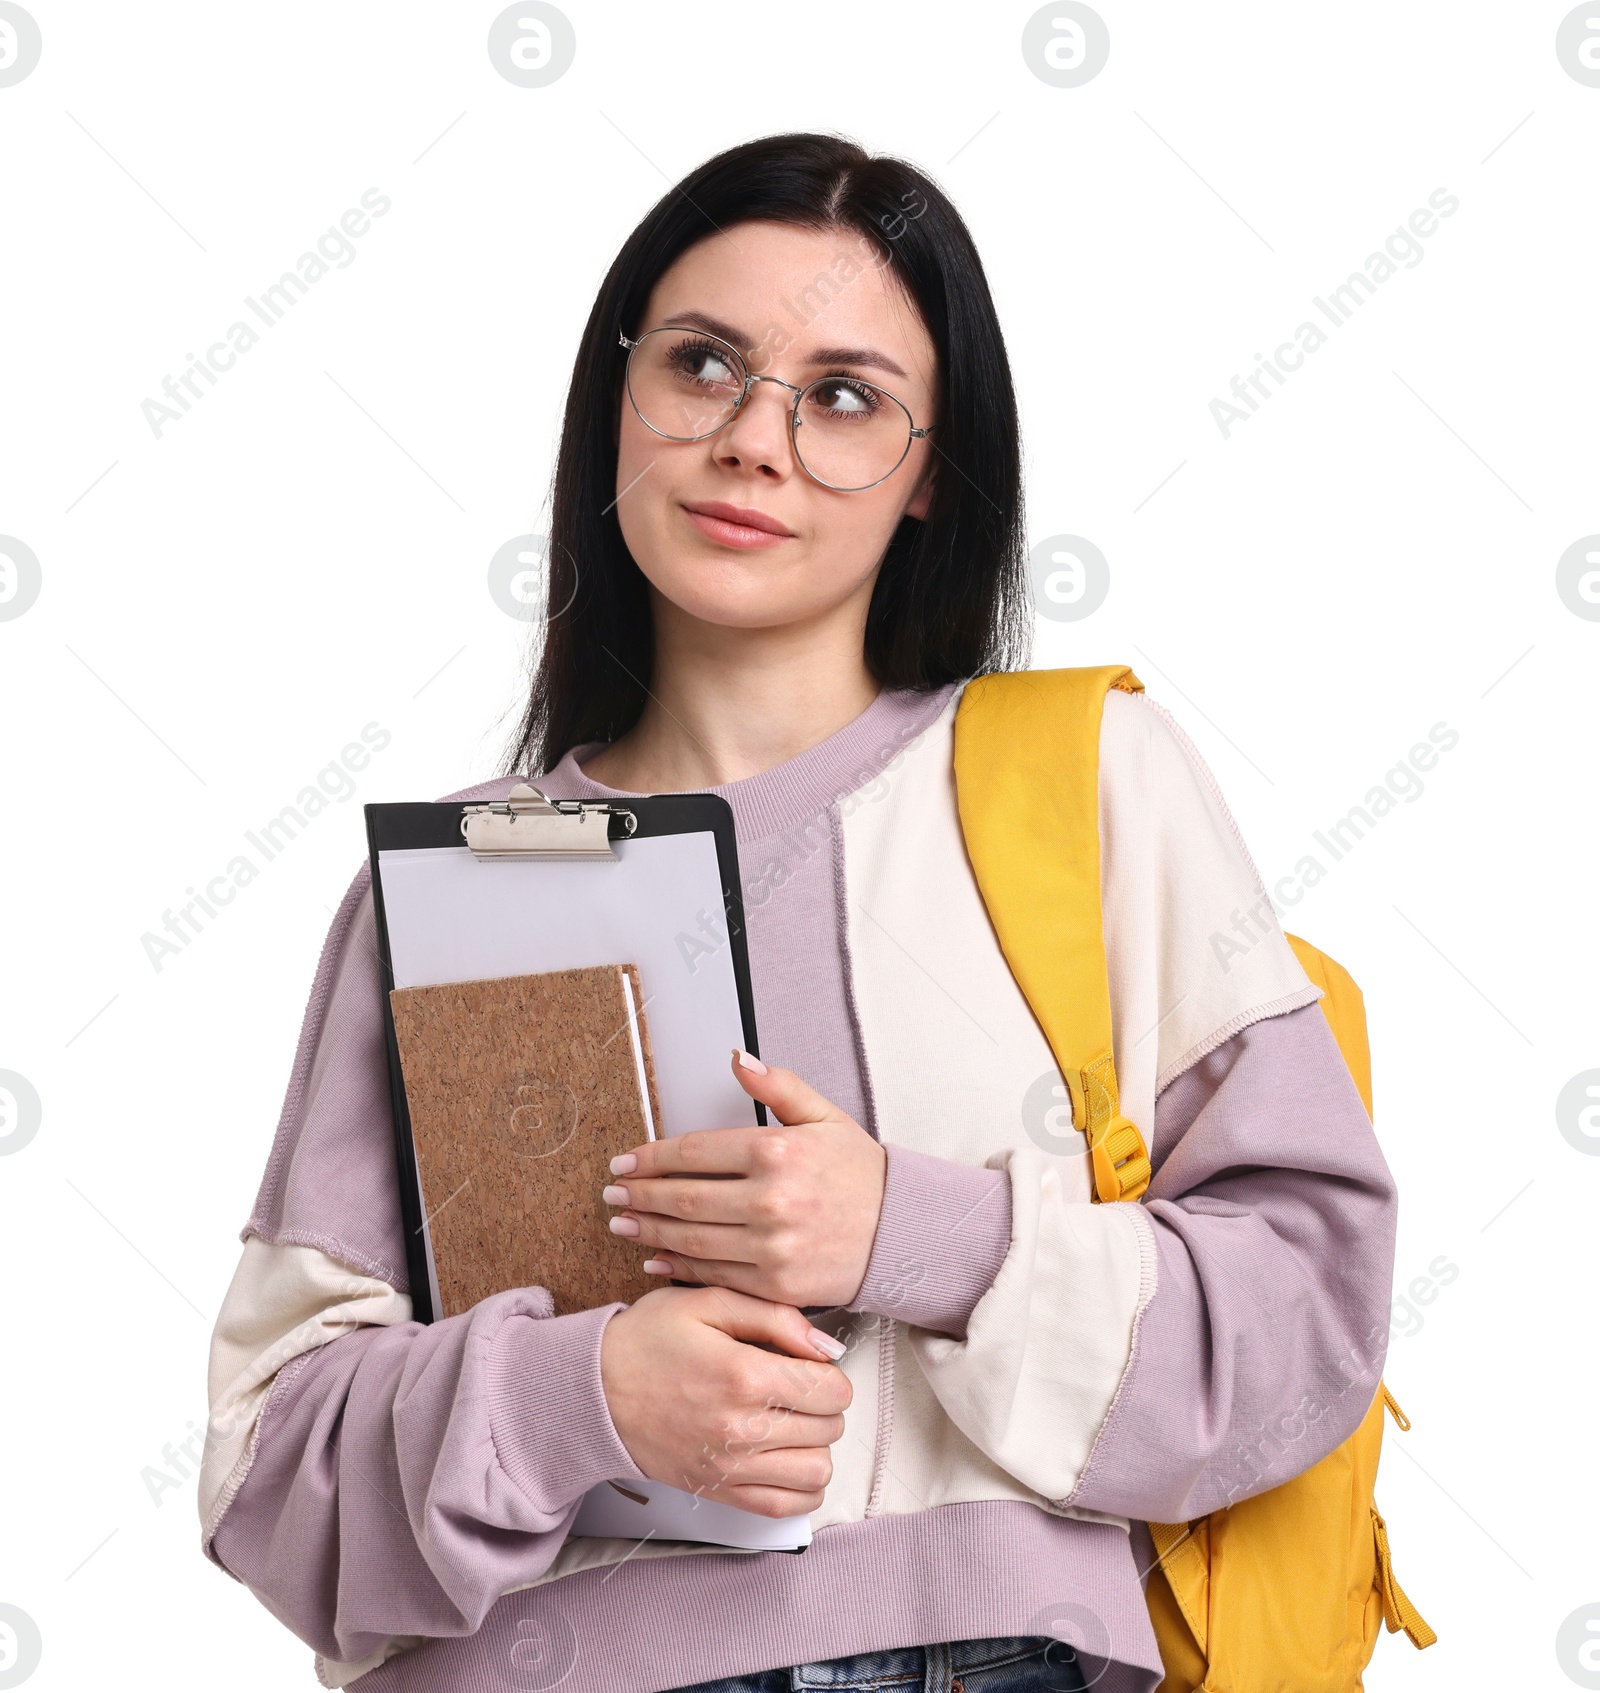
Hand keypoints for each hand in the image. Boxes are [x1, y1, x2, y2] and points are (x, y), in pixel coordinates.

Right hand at [599, 1284, 850, 1517]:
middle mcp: (743, 1428)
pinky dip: (800, 1487)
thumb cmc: (648, 1340)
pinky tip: (786, 1459)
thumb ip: (776, 1317)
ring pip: (818, 1472)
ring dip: (816, 1446)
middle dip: (824, 1405)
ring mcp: (731, 1467)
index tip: (809, 1364)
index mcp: (745, 1374)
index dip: (830, 1372)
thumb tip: (829, 1349)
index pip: (832, 1389)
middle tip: (797, 1388)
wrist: (593, 1390)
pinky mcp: (719, 1492)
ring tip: (792, 1422)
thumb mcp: (709, 1302)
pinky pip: (786, 1507)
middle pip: (830, 1428)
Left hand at [602, 1051, 887, 1307]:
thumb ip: (779, 1087)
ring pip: (691, 1240)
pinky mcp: (776, 1285)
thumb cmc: (860, 1173)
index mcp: (777, 1151)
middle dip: (639, 1196)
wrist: (903, 1232)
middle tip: (612, 1195)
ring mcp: (772, 1247)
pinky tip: (654, 1260)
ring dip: (648, 1232)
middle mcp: (770, 1200)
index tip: (624, 1162)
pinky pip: (714, 1275)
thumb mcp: (825, 1117)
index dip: (651, 1157)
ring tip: (622, 1225)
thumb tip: (738, 1057)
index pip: (694, 1152)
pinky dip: (678, 1269)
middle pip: (683, 1198)